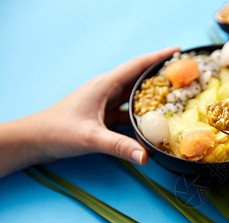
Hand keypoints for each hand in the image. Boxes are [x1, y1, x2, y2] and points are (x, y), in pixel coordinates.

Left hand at [0, 47, 178, 176]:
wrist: (35, 140)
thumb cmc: (58, 131)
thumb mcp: (90, 138)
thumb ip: (119, 146)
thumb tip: (145, 156)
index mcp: (105, 85)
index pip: (137, 65)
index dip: (158, 57)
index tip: (178, 51)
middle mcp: (107, 90)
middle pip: (139, 78)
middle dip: (160, 76)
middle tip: (183, 77)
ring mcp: (106, 103)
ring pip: (135, 96)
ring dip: (153, 97)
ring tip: (175, 99)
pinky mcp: (104, 116)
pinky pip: (129, 112)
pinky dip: (142, 115)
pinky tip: (153, 123)